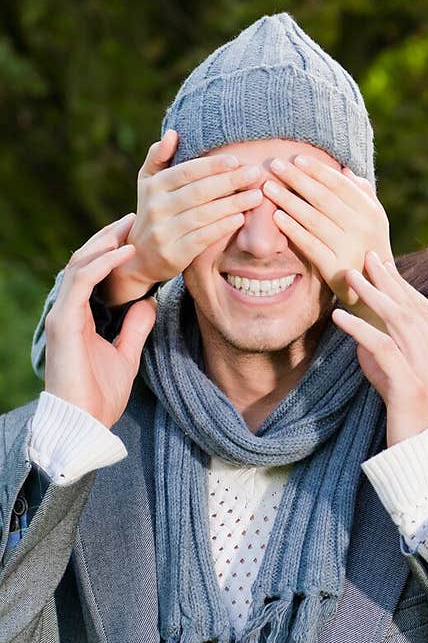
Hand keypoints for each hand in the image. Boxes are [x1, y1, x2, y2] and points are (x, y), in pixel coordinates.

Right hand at [44, 215, 158, 428]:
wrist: (84, 423)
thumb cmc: (100, 396)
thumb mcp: (126, 354)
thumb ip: (135, 327)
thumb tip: (149, 303)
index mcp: (80, 316)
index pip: (92, 272)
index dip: (111, 250)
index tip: (136, 234)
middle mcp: (68, 310)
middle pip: (85, 260)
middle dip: (109, 237)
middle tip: (134, 218)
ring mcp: (63, 315)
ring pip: (80, 264)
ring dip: (106, 242)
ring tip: (131, 227)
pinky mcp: (64, 322)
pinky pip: (81, 282)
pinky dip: (103, 264)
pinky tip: (125, 251)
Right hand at [99, 130, 263, 304]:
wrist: (140, 256)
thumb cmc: (154, 210)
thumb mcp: (148, 182)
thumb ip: (158, 157)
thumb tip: (173, 134)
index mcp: (153, 186)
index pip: (186, 172)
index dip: (212, 166)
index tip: (236, 160)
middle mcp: (156, 208)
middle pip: (198, 191)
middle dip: (229, 181)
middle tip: (255, 174)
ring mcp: (164, 232)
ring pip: (203, 214)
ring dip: (233, 204)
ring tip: (256, 196)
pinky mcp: (174, 254)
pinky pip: (203, 237)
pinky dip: (222, 227)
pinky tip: (240, 218)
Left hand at [262, 155, 392, 319]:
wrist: (375, 288)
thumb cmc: (369, 246)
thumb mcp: (374, 220)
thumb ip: (362, 195)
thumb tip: (346, 170)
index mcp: (370, 212)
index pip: (340, 185)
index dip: (317, 170)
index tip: (296, 158)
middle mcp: (362, 228)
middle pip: (323, 198)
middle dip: (297, 179)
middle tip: (275, 165)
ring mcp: (349, 248)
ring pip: (314, 219)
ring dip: (289, 201)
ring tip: (269, 188)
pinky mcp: (336, 267)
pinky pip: (310, 244)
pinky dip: (293, 229)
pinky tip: (277, 217)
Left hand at [331, 250, 427, 446]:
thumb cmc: (413, 427)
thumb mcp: (401, 387)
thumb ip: (385, 362)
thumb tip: (362, 341)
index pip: (424, 311)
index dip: (403, 286)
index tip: (384, 266)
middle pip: (412, 309)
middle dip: (388, 280)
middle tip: (367, 256)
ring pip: (399, 322)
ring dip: (372, 295)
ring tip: (350, 278)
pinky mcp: (410, 386)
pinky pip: (383, 348)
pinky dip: (359, 329)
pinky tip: (339, 318)